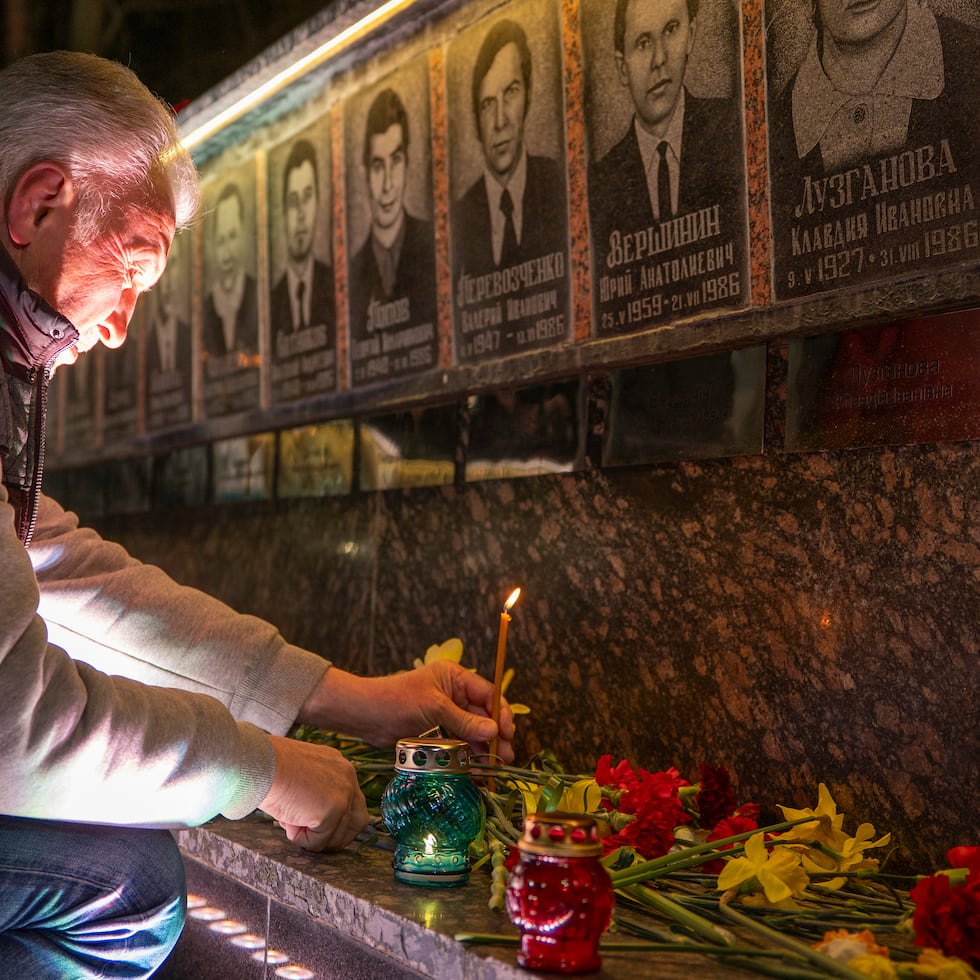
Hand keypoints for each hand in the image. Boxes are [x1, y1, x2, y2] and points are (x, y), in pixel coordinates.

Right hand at [259, 735, 368, 850]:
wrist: (260, 762)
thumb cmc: (269, 767)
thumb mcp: (300, 775)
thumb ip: (314, 792)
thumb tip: (312, 820)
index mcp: (338, 765)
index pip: (352, 800)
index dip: (335, 821)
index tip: (314, 826)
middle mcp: (347, 776)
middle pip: (358, 820)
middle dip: (335, 837)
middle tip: (311, 840)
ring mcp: (343, 793)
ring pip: (339, 836)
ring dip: (314, 838)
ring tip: (290, 824)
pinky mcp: (333, 810)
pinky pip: (319, 842)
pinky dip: (301, 840)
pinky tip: (286, 822)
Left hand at [298, 661, 514, 763]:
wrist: (365, 716)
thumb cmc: (397, 701)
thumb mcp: (434, 708)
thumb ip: (465, 721)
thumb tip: (494, 731)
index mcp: (455, 678)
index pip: (487, 693)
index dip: (500, 712)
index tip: (506, 733)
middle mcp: (454, 694)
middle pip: (483, 715)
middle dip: (495, 735)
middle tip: (506, 755)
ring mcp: (446, 714)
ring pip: (472, 732)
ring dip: (484, 748)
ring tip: (494, 767)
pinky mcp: (438, 732)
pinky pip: (459, 744)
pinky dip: (468, 756)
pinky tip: (476, 769)